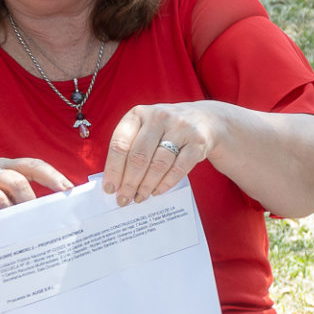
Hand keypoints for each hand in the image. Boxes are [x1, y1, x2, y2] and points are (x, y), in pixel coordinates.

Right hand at [0, 156, 74, 242]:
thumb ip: (24, 199)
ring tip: (13, 228)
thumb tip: (54, 211)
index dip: (51, 176)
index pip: (32, 165)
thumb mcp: (6, 198)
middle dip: (29, 202)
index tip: (68, 189)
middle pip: (16, 181)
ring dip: (8, 215)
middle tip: (35, 220)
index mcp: (5, 166)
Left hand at [102, 102, 223, 205]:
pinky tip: (157, 191)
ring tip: (140, 197)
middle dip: (129, 182)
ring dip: (146, 186)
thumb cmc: (166, 129)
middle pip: (139, 156)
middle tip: (124, 199)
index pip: (120, 143)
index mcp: (138, 114)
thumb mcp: (145, 129)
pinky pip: (179, 168)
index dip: (113, 169)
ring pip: (158, 164)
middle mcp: (159, 116)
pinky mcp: (198, 141)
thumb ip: (130, 148)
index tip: (109, 189)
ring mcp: (180, 128)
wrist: (204, 119)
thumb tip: (117, 183)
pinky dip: (165, 183)